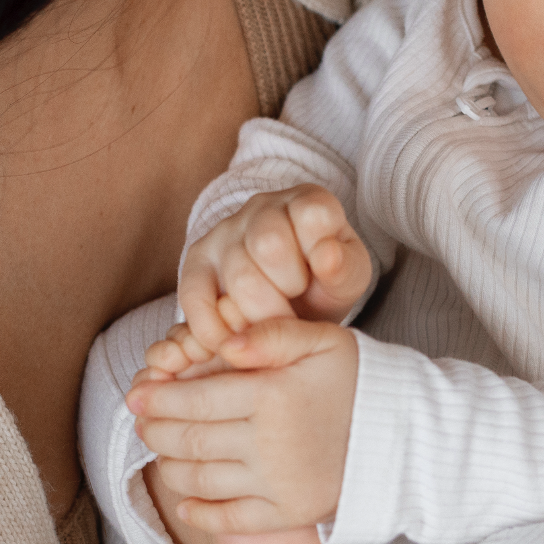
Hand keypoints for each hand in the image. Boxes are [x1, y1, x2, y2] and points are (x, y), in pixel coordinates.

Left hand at [126, 316, 358, 536]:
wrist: (410, 436)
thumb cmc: (361, 380)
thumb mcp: (323, 340)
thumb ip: (270, 334)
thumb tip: (221, 341)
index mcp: (272, 395)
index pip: (195, 399)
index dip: (158, 398)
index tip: (137, 395)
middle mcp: (269, 443)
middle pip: (190, 441)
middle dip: (155, 431)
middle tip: (142, 423)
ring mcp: (278, 484)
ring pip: (201, 480)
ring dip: (170, 467)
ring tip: (161, 452)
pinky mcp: (290, 513)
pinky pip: (232, 520)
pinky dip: (201, 514)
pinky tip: (185, 503)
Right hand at [175, 186, 373, 359]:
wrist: (291, 299)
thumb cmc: (321, 284)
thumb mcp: (348, 277)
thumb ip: (345, 267)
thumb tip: (327, 254)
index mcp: (306, 201)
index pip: (312, 213)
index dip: (322, 254)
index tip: (323, 274)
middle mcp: (262, 207)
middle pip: (269, 245)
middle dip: (288, 290)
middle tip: (295, 304)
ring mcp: (224, 232)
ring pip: (237, 275)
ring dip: (260, 313)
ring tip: (270, 321)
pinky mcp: (197, 261)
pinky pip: (194, 295)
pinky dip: (214, 328)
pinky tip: (231, 342)